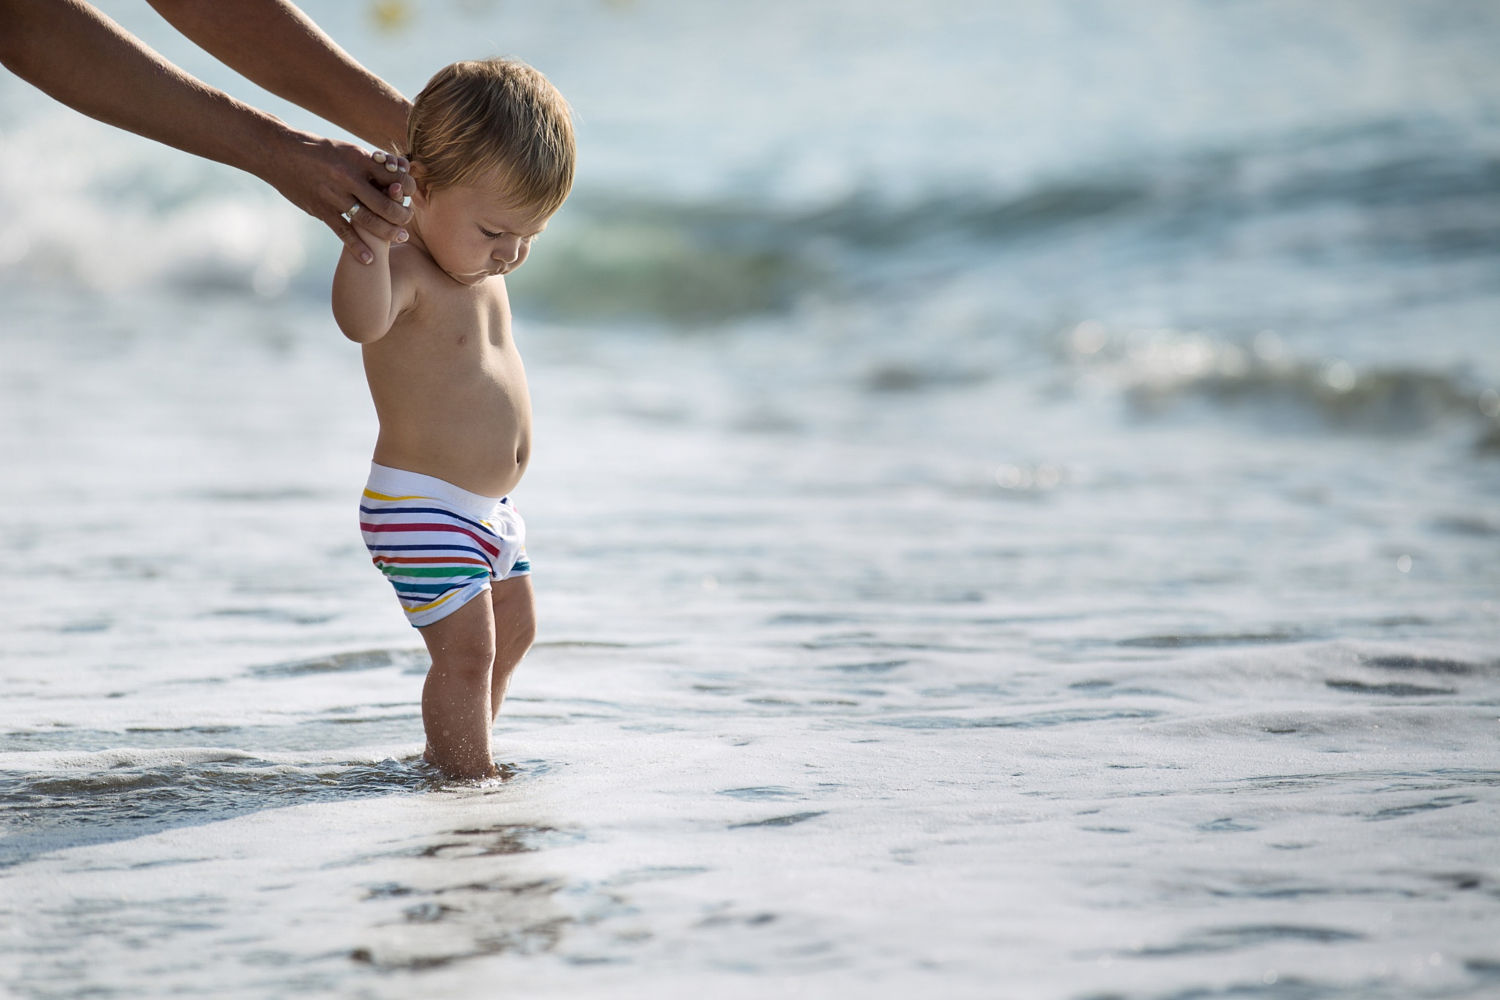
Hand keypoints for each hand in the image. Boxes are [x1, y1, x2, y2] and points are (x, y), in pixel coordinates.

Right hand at [271, 134, 415, 262]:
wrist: (279, 153)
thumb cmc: (319, 151)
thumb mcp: (346, 149)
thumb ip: (371, 162)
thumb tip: (399, 168)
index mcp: (357, 159)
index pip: (393, 177)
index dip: (407, 187)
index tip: (411, 194)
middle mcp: (348, 178)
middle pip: (385, 203)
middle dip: (401, 215)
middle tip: (408, 221)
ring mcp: (334, 196)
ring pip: (368, 220)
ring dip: (387, 232)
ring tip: (400, 237)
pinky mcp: (321, 210)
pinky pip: (343, 232)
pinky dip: (358, 247)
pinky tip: (370, 259)